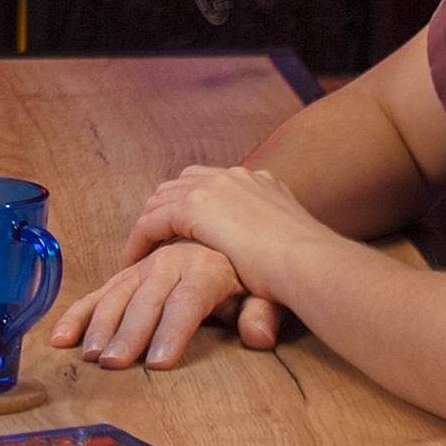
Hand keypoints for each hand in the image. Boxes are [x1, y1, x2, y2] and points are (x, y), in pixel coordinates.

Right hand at [48, 241, 282, 367]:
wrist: (245, 235)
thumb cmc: (258, 273)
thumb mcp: (269, 291)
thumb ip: (262, 313)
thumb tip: (259, 336)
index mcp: (208, 264)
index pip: (187, 299)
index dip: (172, 330)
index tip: (158, 363)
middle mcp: (175, 258)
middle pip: (147, 296)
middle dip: (128, 330)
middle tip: (113, 363)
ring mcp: (150, 263)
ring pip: (119, 289)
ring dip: (100, 321)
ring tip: (89, 354)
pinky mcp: (134, 271)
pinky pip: (105, 287)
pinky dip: (82, 310)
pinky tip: (64, 335)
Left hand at [124, 163, 332, 287]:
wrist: (310, 262)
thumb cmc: (309, 268)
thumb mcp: (292, 244)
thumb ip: (273, 241)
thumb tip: (272, 255)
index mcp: (259, 182)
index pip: (212, 183)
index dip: (191, 204)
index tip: (182, 230)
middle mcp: (235, 176)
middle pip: (181, 185)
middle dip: (164, 210)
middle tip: (153, 241)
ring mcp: (214, 187)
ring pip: (162, 201)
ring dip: (148, 227)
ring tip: (138, 254)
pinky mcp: (194, 207)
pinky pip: (152, 222)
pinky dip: (139, 241)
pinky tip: (134, 263)